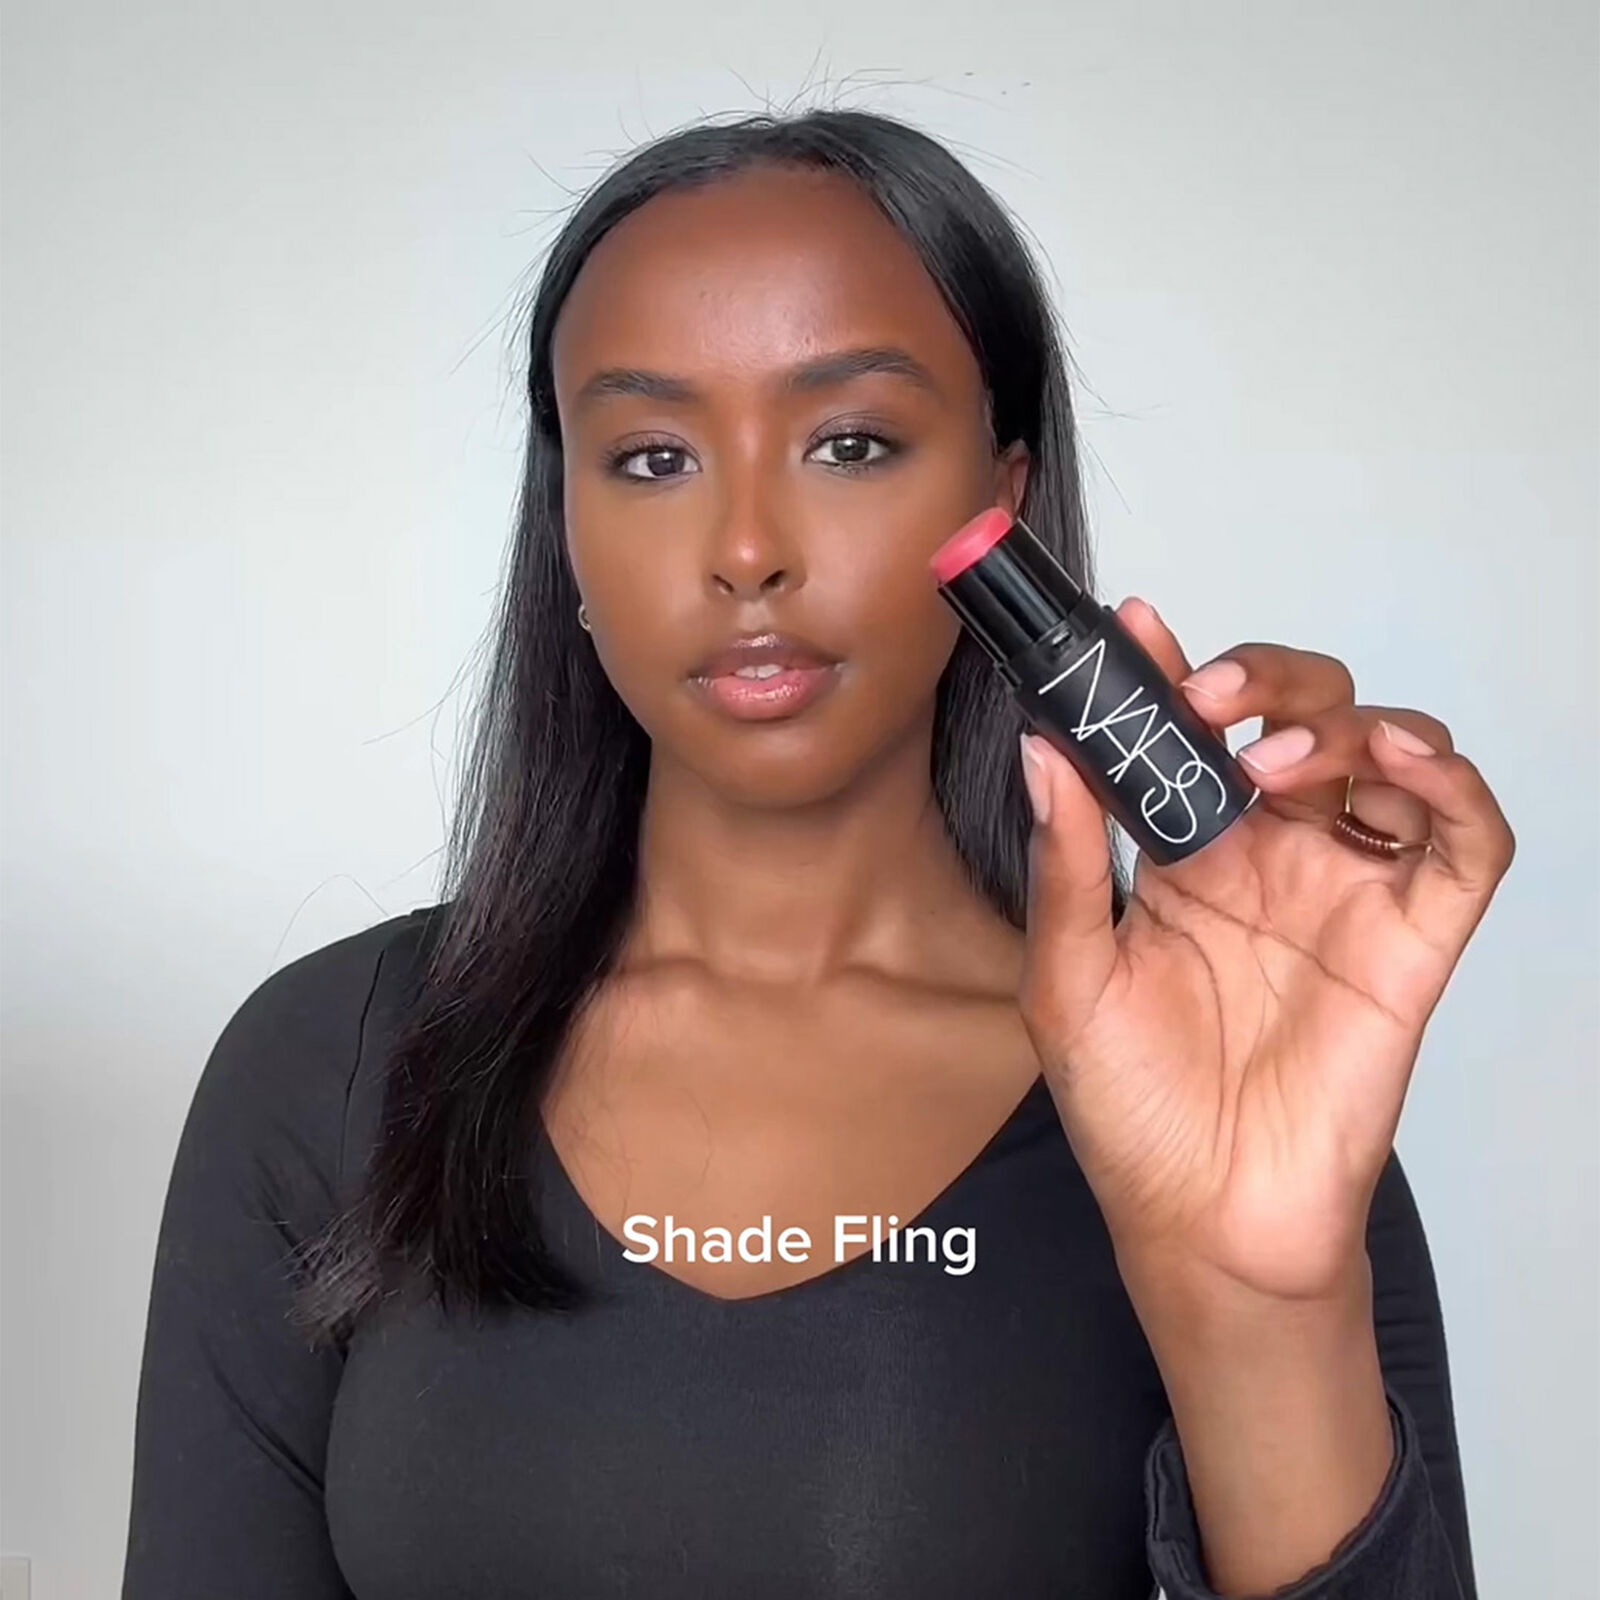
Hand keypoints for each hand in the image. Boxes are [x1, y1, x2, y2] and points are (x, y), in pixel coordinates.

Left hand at [1016, 597, 1515, 1302]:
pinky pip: (1464, 840)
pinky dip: (1451, 784)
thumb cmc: (1131, 1108)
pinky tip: (1400, 759)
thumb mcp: (1070, 978)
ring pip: (1382, 753)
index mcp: (1184, 856)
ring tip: (1274, 761)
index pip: (1189, 736)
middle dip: (1263, 681)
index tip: (1133, 629)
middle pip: (1296, 717)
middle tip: (1212, 700)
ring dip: (1340, 724)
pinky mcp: (1413, 938)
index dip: (1168, 674)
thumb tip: (1045, 750)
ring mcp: (1345, 890)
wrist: (1199, 1218)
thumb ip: (1068, 863)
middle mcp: (1269, 856)